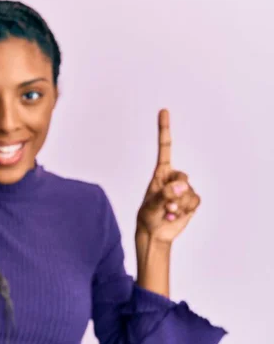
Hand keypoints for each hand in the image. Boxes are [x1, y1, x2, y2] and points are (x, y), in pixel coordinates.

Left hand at [136, 109, 200, 243]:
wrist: (155, 232)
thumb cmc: (147, 216)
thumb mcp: (151, 205)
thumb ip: (165, 194)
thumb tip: (181, 185)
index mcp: (160, 173)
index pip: (164, 148)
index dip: (164, 129)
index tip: (163, 111)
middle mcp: (173, 178)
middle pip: (182, 178)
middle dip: (174, 194)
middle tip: (164, 206)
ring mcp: (183, 189)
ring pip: (189, 192)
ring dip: (178, 205)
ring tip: (167, 212)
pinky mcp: (191, 200)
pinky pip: (195, 201)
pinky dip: (186, 210)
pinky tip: (176, 216)